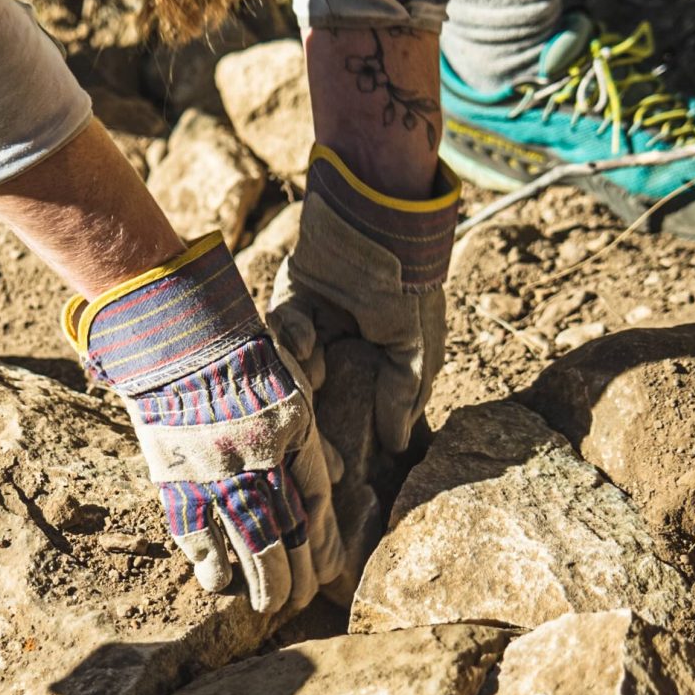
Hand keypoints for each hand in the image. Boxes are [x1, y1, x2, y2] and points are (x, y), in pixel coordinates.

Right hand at [65, 238, 348, 613]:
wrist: (171, 329)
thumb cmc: (234, 351)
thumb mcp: (290, 383)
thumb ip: (311, 435)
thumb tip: (341, 477)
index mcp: (293, 428)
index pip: (315, 499)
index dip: (322, 540)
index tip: (326, 570)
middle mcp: (258, 454)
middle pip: (285, 531)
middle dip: (294, 575)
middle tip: (297, 603)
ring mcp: (214, 467)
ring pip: (246, 541)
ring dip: (258, 581)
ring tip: (264, 607)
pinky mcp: (174, 473)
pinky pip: (194, 530)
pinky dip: (207, 561)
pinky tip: (216, 582)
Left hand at [267, 147, 462, 457]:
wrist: (373, 223)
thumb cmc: (405, 285)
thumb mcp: (414, 346)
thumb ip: (403, 394)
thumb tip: (397, 445)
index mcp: (381, 356)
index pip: (363, 406)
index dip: (352, 436)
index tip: (342, 470)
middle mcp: (348, 343)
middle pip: (321, 394)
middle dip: (313, 420)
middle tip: (310, 449)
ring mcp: (318, 322)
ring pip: (296, 366)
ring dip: (303, 374)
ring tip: (318, 372)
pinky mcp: (290, 301)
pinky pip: (281, 332)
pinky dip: (292, 340)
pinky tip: (309, 342)